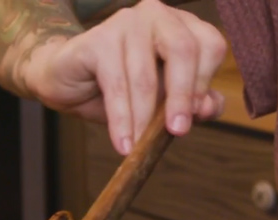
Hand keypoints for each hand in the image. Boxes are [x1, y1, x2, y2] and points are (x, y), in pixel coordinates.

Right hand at [20, 0, 226, 154]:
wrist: (67, 81)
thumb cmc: (121, 89)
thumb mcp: (162, 100)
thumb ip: (194, 103)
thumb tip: (208, 107)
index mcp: (181, 26)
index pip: (211, 45)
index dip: (205, 81)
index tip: (195, 115)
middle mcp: (157, 15)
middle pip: (183, 50)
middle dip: (182, 96)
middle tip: (177, 132)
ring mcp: (126, 22)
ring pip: (145, 75)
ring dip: (143, 118)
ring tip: (140, 146)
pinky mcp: (98, 38)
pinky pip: (115, 84)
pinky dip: (120, 118)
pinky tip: (122, 143)